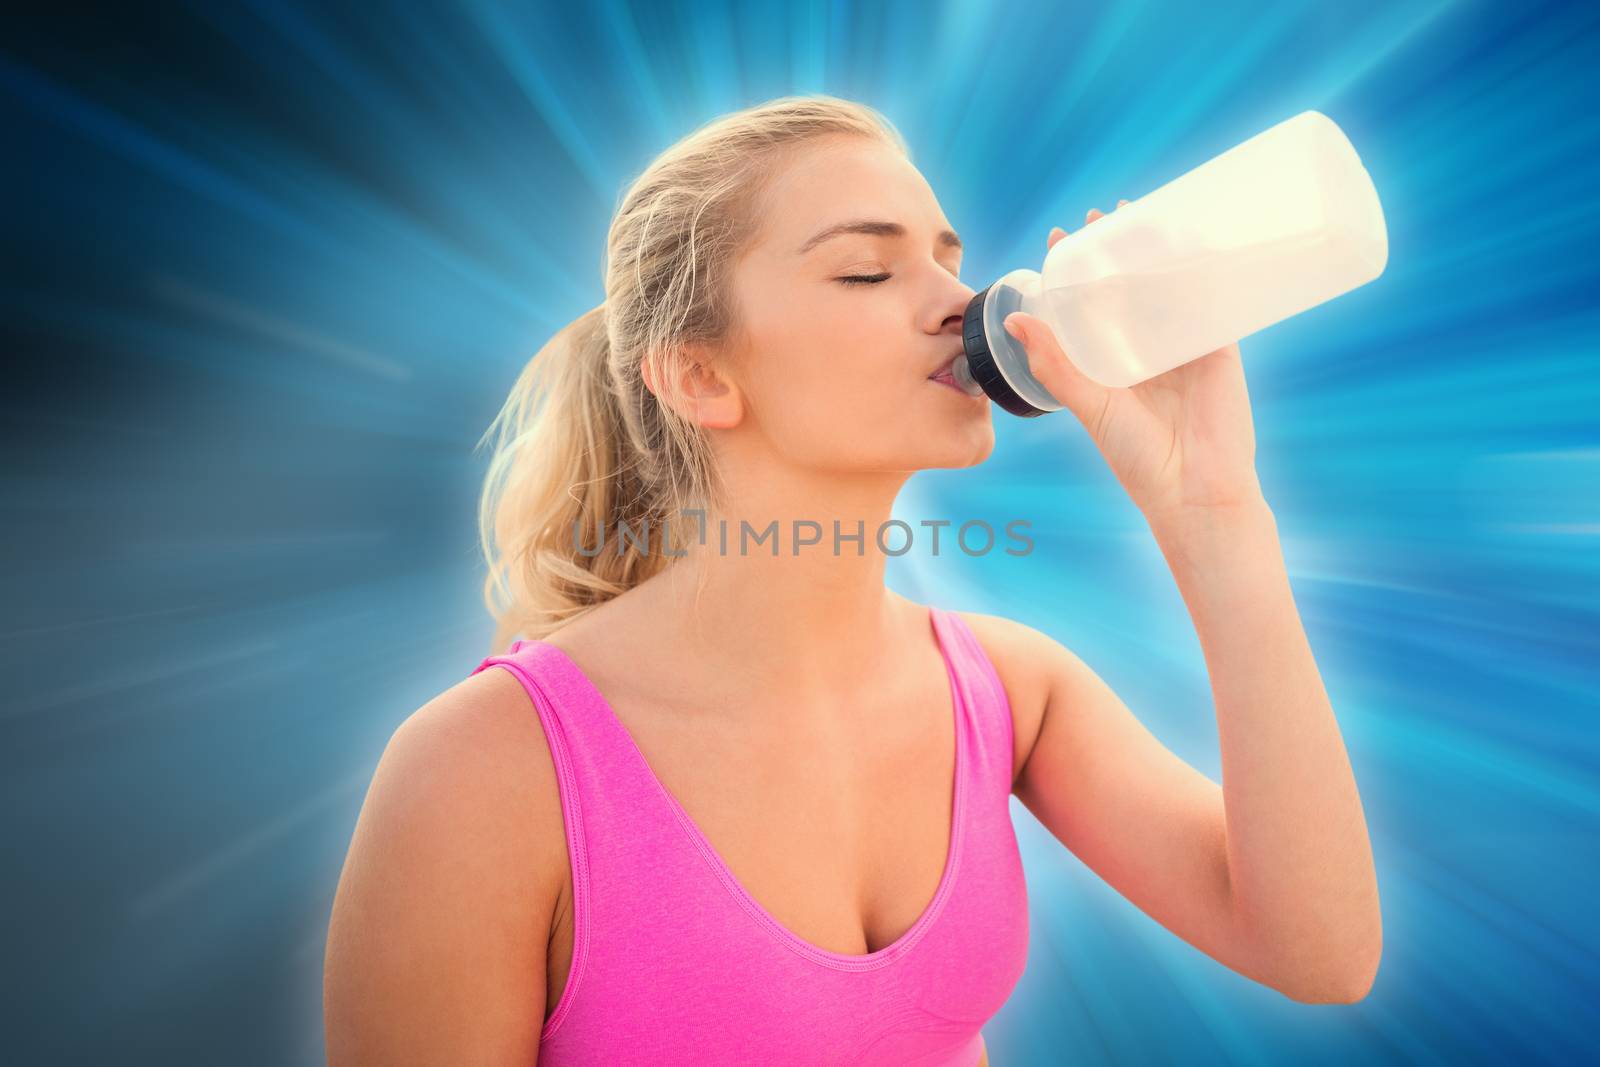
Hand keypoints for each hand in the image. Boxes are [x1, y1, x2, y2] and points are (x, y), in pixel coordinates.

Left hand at [1005, 201, 1264, 523]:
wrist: (1195, 490)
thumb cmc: (1138, 459)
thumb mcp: (1090, 406)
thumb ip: (1055, 364)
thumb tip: (1013, 322)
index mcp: (1111, 362)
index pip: (1090, 304)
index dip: (1075, 270)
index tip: (1057, 237)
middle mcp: (1146, 348)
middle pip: (1130, 285)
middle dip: (1117, 247)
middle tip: (1101, 214)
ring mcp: (1183, 344)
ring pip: (1168, 284)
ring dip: (1156, 247)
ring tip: (1139, 213)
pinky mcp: (1219, 346)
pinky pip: (1211, 299)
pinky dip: (1203, 269)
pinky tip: (1192, 238)